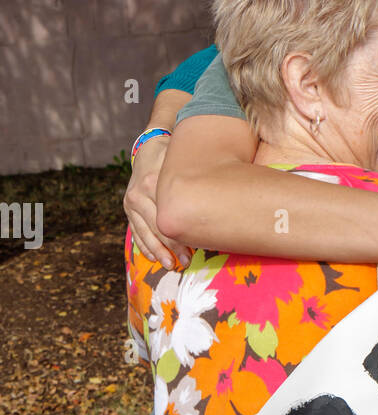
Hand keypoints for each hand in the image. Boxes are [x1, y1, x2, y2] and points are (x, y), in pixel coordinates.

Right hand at [124, 137, 190, 267]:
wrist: (149, 149)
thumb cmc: (173, 156)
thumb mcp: (179, 161)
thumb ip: (190, 177)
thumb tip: (212, 197)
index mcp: (151, 183)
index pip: (166, 216)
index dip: (179, 236)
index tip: (193, 250)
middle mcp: (138, 194)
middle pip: (156, 228)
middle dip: (171, 248)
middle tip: (186, 262)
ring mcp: (131, 203)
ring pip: (144, 233)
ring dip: (157, 252)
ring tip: (171, 266)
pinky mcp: (128, 209)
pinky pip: (135, 231)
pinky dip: (144, 246)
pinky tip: (154, 259)